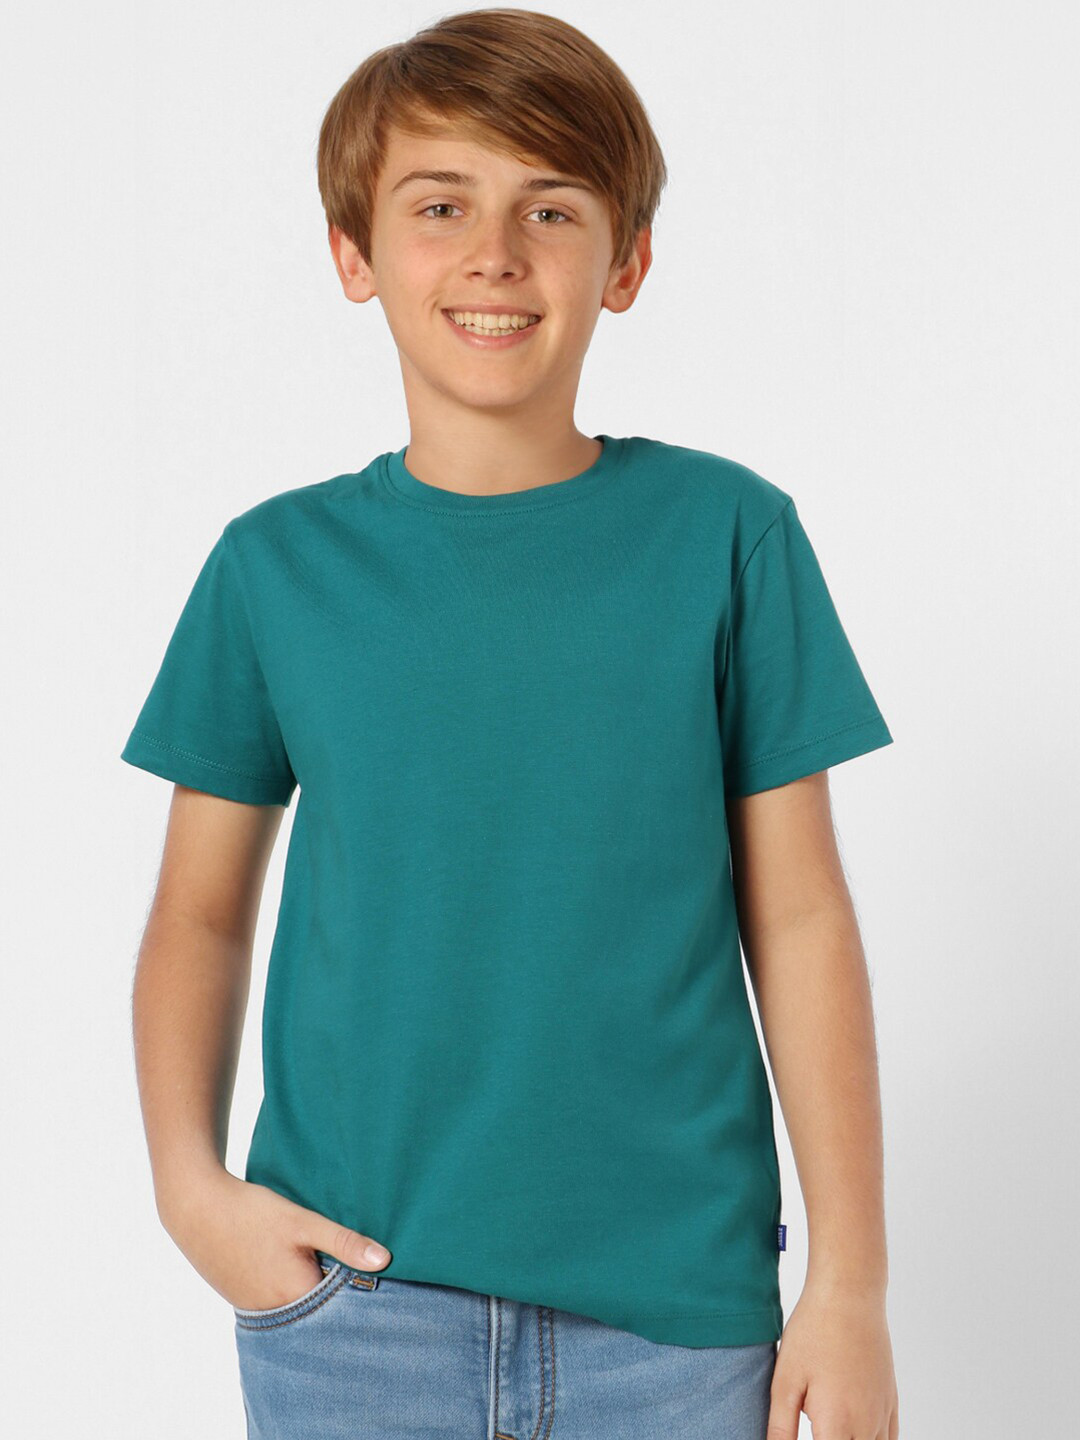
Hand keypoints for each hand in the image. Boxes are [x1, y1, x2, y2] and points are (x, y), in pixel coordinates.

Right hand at [160, 1166, 392, 1311]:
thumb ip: (344, 1242)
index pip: (341, 1306)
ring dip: (311, 1286)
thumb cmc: (252, 1213)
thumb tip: (385, 1261)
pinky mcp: (243, 1297)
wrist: (196, 1206)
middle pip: (318, 1308)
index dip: (358, 1290)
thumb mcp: (303, 1221)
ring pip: (297, 1303)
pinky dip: (288, 1284)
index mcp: (296, 1297)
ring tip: (319, 1260)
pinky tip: (291, 1261)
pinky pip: (277, 1298)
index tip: (374, 1276)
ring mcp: (256, 1307)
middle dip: (335, 1290)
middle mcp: (276, 1312)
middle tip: (348, 1263)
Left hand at [766, 1282, 898, 1438]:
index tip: (806, 1433)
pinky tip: (854, 1434)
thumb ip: (781, 1427)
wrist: (849, 1294)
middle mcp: (865, 1426)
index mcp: (836, 1425)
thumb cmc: (814, 1332)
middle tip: (814, 1427)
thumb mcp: (785, 1380)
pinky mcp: (890, 1400)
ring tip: (830, 1428)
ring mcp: (882, 1414)